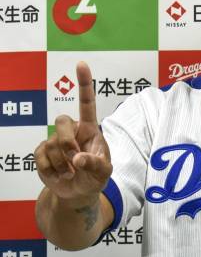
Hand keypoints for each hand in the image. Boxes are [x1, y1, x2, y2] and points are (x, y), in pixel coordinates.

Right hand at [34, 62, 111, 203]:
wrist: (78, 193)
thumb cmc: (95, 177)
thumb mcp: (103, 172)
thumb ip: (94, 163)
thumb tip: (77, 158)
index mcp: (90, 128)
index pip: (86, 102)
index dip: (84, 83)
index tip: (81, 64)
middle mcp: (72, 130)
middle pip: (61, 121)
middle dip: (66, 142)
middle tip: (75, 161)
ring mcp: (56, 140)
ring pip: (51, 143)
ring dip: (62, 164)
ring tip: (71, 173)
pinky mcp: (43, 152)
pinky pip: (40, 156)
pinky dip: (51, 170)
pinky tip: (60, 175)